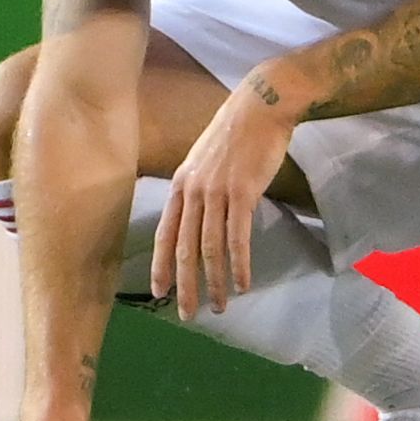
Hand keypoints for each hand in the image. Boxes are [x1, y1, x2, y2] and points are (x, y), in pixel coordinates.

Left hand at [153, 74, 298, 321]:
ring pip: (210, 248)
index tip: (159, 292)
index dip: (160, 265)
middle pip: (184, 248)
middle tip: (188, 313)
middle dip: (185, 285)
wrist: (261, 106)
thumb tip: (198, 218)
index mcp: (180, 184)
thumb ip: (198, 190)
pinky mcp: (243, 192)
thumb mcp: (204, 161)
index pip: (165, 233)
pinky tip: (242, 284)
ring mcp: (216, 192)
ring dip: (215, 282)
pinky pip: (238, 237)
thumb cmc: (236, 134)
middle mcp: (193, 191)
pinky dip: (239, 264)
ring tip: (219, 306)